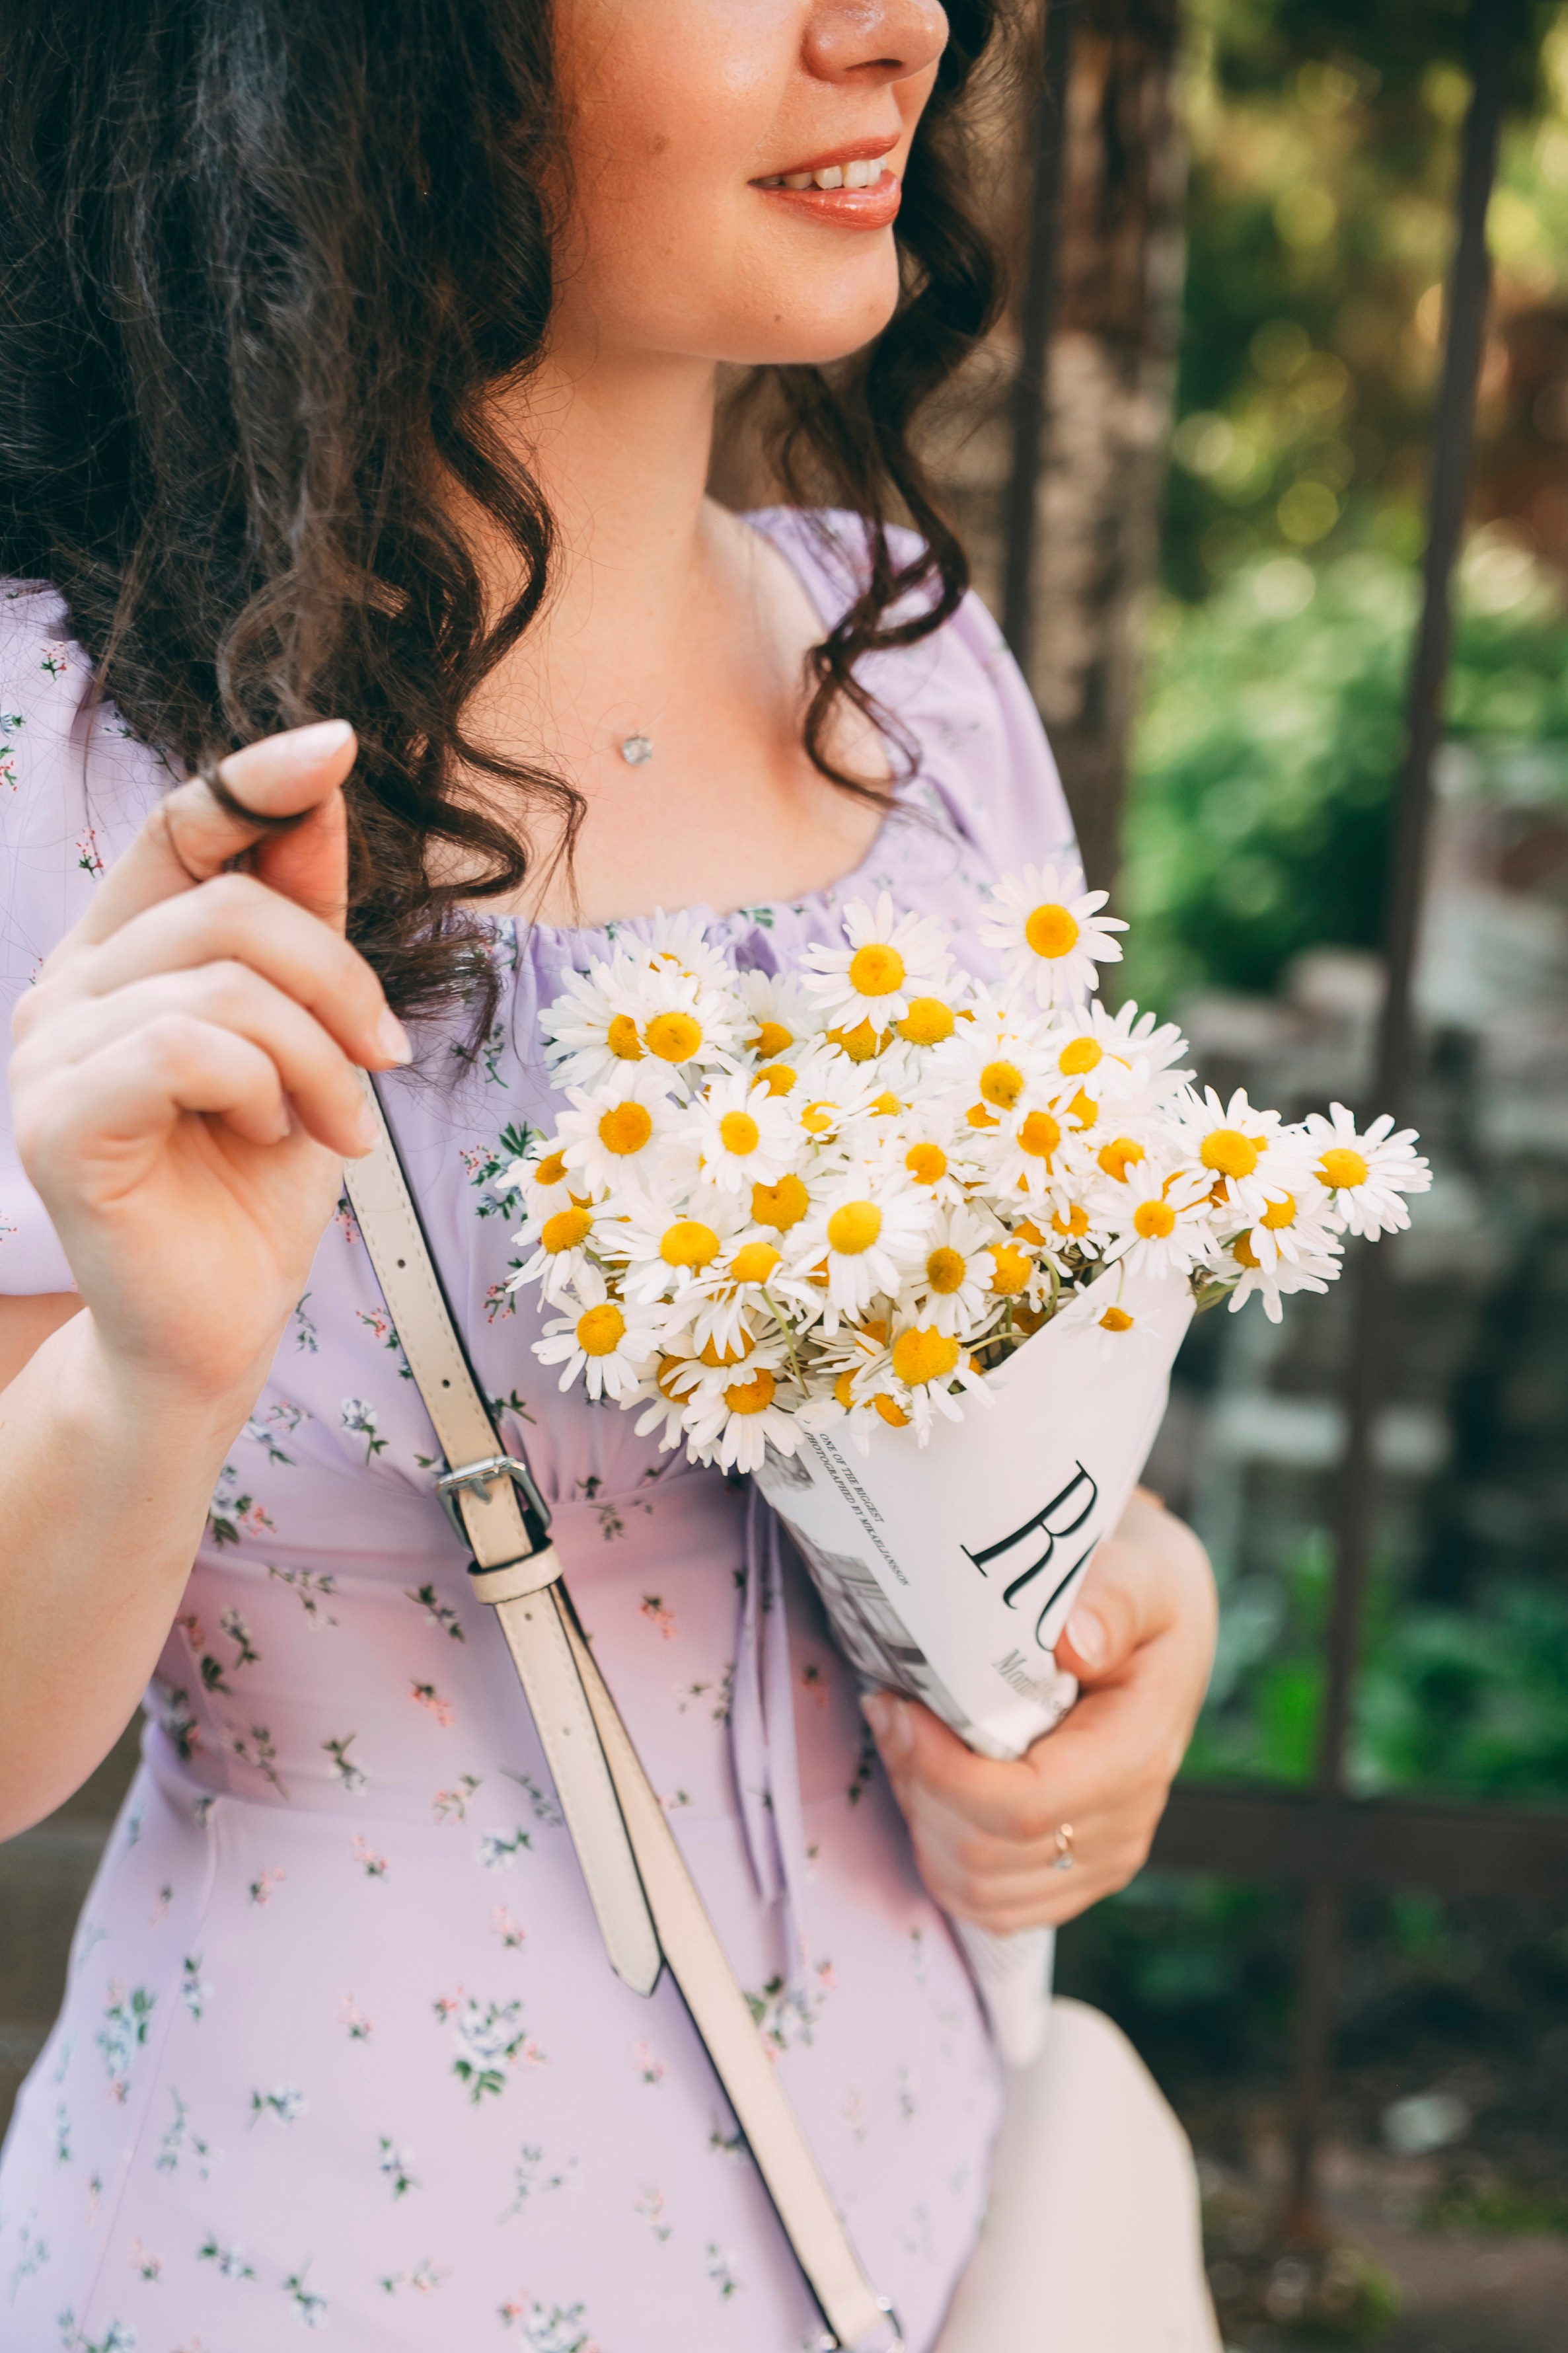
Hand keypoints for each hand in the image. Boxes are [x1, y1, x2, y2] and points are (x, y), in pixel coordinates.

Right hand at [8, 722, 407, 1412]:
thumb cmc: (258, 1185)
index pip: (176, 828)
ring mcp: (48, 1052)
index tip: (339, 747)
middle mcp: (69, 988)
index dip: (253, 782)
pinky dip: (260, 1088)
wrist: (222, 1324)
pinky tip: (270, 1137)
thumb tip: (322, 793)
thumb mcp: (311, 1037)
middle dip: (336, 979)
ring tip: (336, 1126)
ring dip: (314, 1056)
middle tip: (382, 1064)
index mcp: (123, 957)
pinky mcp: (56, 1120)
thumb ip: (305, 919)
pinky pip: (184, 1048)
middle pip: (226, 904)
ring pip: (219, 982)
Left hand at [862, 1488, 1216, 1933]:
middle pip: (985, 1855)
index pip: (1026, 1807)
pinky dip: (938, 1852)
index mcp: (1137, 1756)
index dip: (945, 1771)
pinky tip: (929, 1783)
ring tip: (905, 1741)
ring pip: (975, 1889)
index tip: (902, 1707)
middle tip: (890, 1710)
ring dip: (921, 1818)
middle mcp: (1122, 1826)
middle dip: (919, 1786)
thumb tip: (1075, 1643)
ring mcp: (1096, 1861)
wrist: (1163, 1632)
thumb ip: (1113, 1601)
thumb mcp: (1141, 1576)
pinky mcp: (1070, 1874)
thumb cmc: (1145, 1598)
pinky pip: (986, 1904)